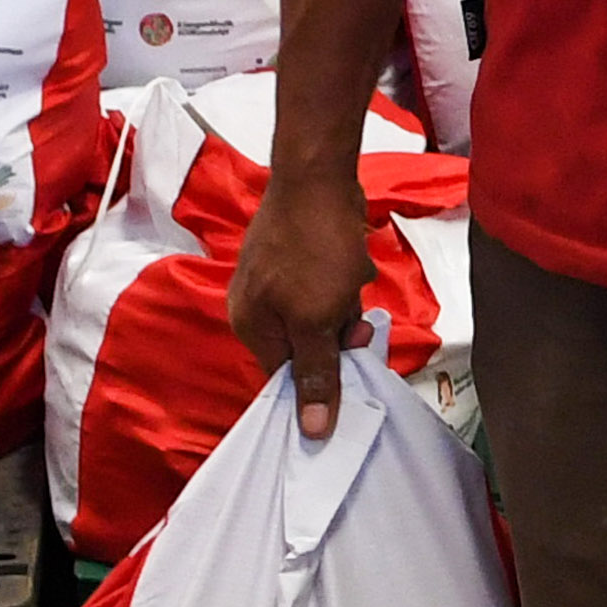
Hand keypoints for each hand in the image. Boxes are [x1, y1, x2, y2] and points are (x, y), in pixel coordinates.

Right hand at [227, 166, 378, 440]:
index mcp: (251, 327)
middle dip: (337, 338)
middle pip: (305, 349)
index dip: (320, 384)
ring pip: (320, 319)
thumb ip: (317, 374)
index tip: (352, 377)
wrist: (318, 175)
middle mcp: (256, 307)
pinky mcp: (296, 258)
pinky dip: (344, 284)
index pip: (286, 380)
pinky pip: (325, 290)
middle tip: (355, 322)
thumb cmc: (314, 248)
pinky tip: (351, 264)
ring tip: (351, 283)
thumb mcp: (317, 320)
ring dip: (344, 309)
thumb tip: (311, 431)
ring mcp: (276, 280)